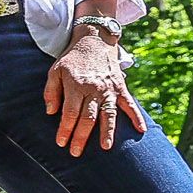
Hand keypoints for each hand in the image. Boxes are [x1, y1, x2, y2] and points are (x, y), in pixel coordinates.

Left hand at [43, 26, 145, 155]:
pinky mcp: (121, 87)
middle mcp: (94, 89)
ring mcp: (109, 89)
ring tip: (106, 147)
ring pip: (109, 114)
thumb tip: (51, 112)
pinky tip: (141, 130)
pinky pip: (130, 104)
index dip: (65, 129)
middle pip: (88, 117)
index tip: (61, 143)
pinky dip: (136, 117)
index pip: (69, 113)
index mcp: (76, 86)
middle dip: (81, 136)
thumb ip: (51, 92)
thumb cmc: (71, 59)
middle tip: (76, 153)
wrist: (94, 40)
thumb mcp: (54, 71)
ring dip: (108, 131)